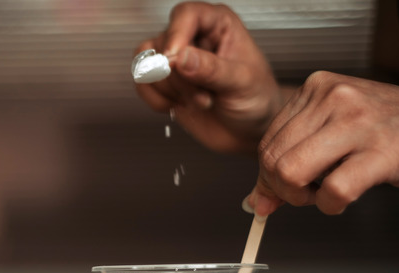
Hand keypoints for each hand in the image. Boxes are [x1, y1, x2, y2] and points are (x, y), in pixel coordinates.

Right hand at [135, 2, 284, 153]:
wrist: (249, 130)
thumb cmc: (256, 99)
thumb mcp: (241, 82)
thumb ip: (211, 69)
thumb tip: (181, 57)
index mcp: (218, 24)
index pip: (185, 15)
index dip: (176, 36)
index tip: (176, 61)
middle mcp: (194, 37)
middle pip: (163, 45)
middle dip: (181, 79)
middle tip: (204, 95)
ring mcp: (176, 60)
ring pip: (148, 64)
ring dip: (170, 91)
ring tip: (198, 101)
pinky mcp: (164, 82)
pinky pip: (142, 84)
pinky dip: (157, 100)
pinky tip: (179, 105)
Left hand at [247, 71, 398, 215]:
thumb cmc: (387, 130)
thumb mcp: (332, 132)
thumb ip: (291, 160)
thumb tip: (256, 202)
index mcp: (317, 88)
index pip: (267, 142)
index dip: (270, 176)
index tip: (285, 189)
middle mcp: (334, 98)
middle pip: (273, 159)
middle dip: (283, 190)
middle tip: (308, 194)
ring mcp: (358, 122)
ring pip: (292, 172)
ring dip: (303, 198)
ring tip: (326, 194)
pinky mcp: (382, 151)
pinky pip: (334, 191)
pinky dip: (331, 205)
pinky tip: (344, 198)